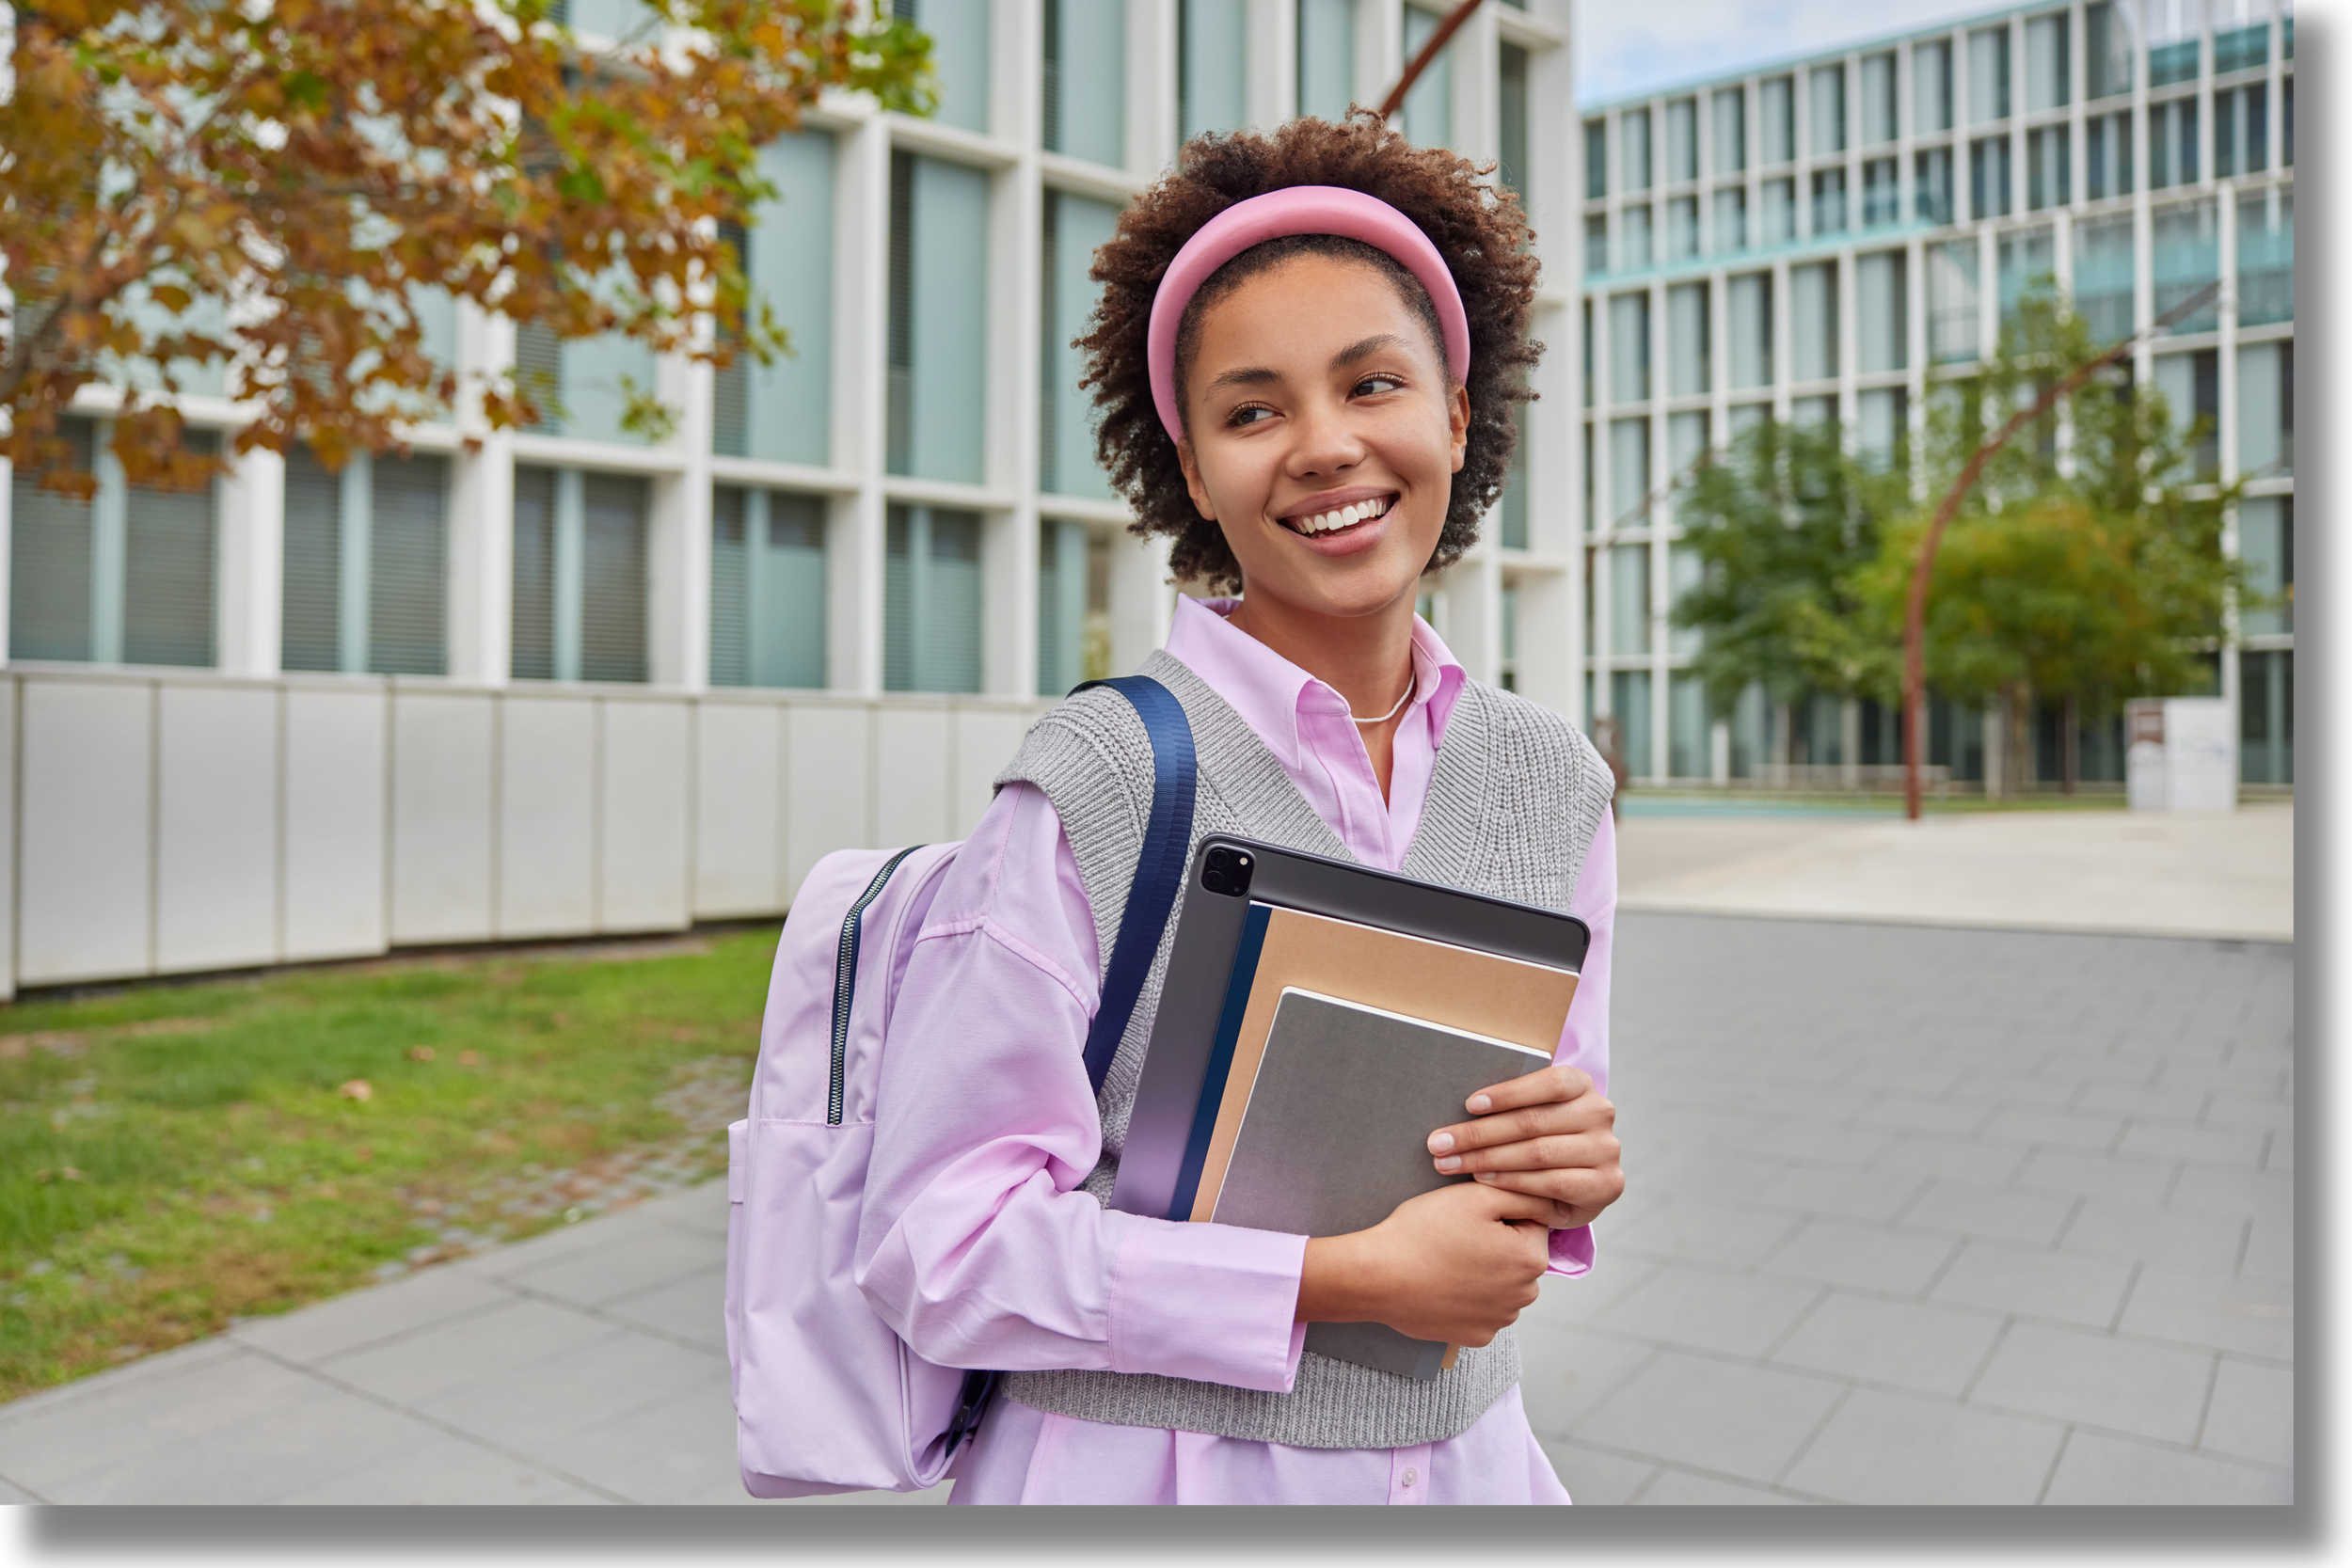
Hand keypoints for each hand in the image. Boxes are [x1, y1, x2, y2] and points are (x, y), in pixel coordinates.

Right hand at [1296, 1182, 1554, 1345]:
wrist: (1378, 1276)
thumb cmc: (1424, 1231)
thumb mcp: (1476, 1197)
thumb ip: (1524, 1194)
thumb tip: (1553, 1202)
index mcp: (1531, 1258)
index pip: (1532, 1223)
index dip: (1501, 1213)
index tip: (1471, 1216)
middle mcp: (1524, 1295)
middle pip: (1519, 1256)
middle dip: (1497, 1244)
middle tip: (1456, 1236)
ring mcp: (1500, 1320)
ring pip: (1502, 1285)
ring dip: (1485, 1272)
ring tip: (1447, 1260)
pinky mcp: (1476, 1336)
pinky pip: (1483, 1310)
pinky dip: (1469, 1298)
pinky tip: (1444, 1284)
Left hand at [1425, 1062, 1622, 1229]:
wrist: (1575, 1186)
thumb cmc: (1539, 1139)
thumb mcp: (1530, 1114)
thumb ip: (1507, 1106)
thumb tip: (1455, 1100)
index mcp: (1582, 1085)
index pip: (1548, 1082)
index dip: (1508, 1093)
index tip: (1468, 1104)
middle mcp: (1600, 1113)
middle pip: (1533, 1121)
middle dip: (1479, 1133)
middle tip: (1438, 1143)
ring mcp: (1607, 1151)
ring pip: (1538, 1153)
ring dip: (1487, 1159)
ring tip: (1451, 1163)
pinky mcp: (1606, 1185)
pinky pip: (1552, 1183)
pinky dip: (1513, 1182)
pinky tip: (1483, 1180)